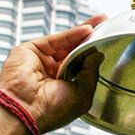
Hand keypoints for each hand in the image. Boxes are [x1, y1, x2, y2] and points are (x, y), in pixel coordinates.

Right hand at [0, 16, 106, 132]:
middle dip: (90, 38)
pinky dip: (72, 34)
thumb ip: (91, 72)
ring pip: (65, 43)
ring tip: (101, 23)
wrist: (27, 110)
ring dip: (83, 33)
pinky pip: (55, 39)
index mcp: (64, 88)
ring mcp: (41, 61)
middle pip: (74, 51)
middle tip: (105, 25)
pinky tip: (87, 30)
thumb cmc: (53, 110)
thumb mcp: (83, 93)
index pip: (81, 66)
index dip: (93, 54)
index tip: (107, 42)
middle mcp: (52, 74)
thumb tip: (98, 54)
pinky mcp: (30, 50)